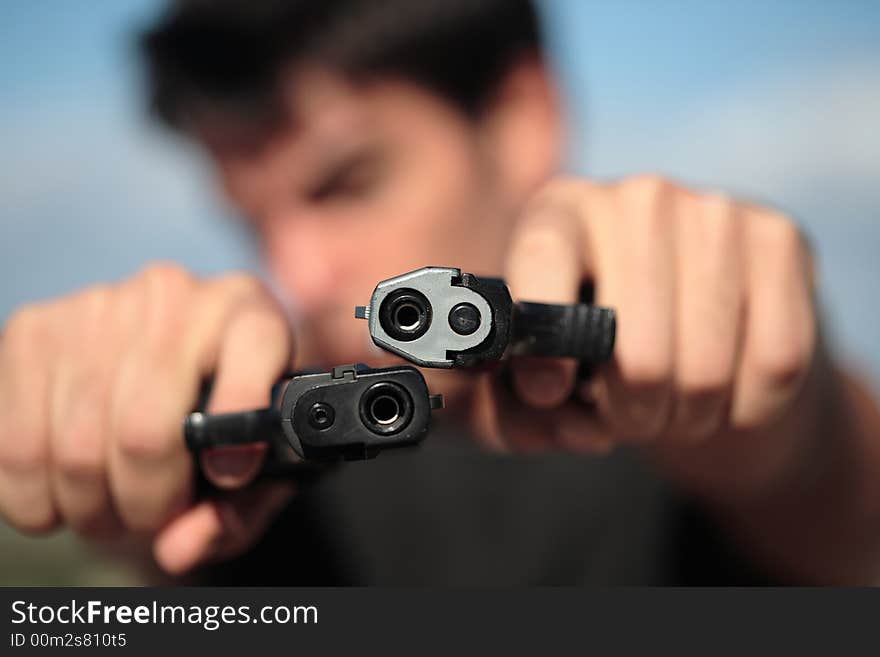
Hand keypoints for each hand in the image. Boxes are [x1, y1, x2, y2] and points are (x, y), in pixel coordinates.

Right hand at [0, 263, 295, 574]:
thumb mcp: (257, 467)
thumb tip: (180, 544)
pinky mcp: (34, 329)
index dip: (238, 443)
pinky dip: (34, 496)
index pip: (251, 363)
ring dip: (89, 509)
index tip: (228, 479)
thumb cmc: (221, 427)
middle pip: (143, 434)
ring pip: (75, 448)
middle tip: (151, 520)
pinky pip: (17, 444)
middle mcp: (175, 296)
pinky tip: (62, 494)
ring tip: (110, 510)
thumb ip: (239, 512)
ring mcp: (99, 307)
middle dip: (145, 506)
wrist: (164, 371)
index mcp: (250, 316)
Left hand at [471, 176, 816, 496]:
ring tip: (671, 406)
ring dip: (687, 419)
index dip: (543, 345)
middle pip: (640, 355)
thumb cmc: (598, 351)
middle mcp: (637, 198)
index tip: (548, 392)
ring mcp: (715, 211)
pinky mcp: (781, 237)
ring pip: (707, 371)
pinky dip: (748, 409)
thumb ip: (520, 406)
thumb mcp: (540, 376)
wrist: (694, 321)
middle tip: (626, 415)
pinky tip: (726, 393)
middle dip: (631, 415)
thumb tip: (560, 411)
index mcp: (558, 214)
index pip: (541, 261)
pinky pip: (776, 365)